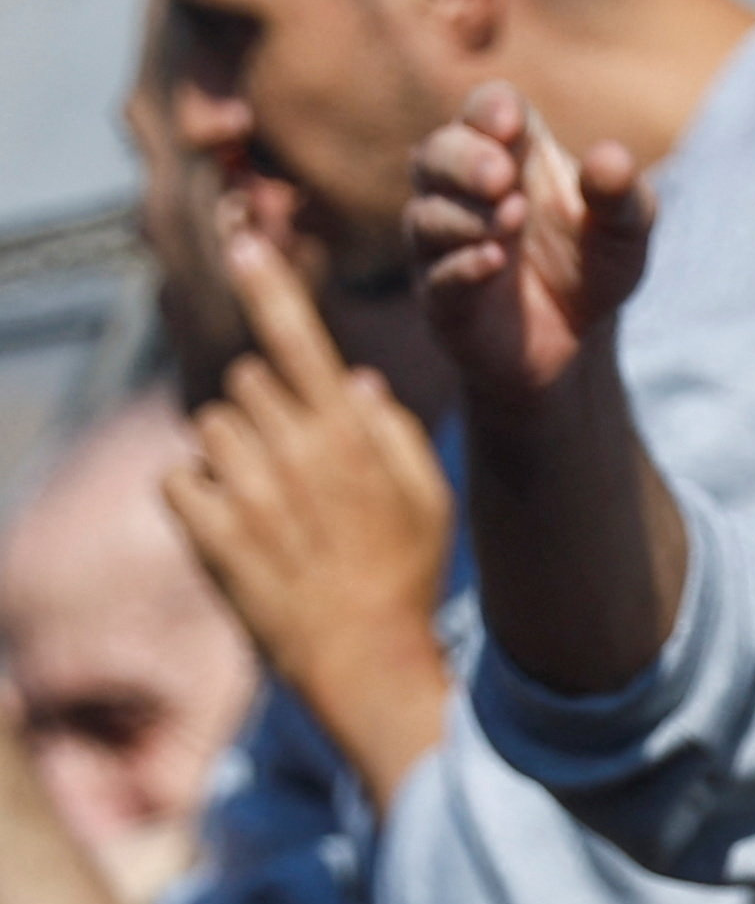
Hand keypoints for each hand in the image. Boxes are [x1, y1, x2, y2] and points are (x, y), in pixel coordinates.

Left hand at [164, 210, 456, 807]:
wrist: (362, 661)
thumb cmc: (404, 579)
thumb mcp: (429, 502)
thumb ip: (393, 434)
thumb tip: (355, 383)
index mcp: (351, 437)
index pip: (301, 341)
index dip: (270, 287)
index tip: (245, 243)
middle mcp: (295, 453)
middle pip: (246, 383)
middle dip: (264, 412)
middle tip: (295, 470)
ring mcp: (248, 491)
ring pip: (209, 427)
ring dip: (231, 456)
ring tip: (269, 506)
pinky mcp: (207, 529)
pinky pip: (177, 478)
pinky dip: (197, 497)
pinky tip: (234, 530)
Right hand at [406, 82, 653, 411]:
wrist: (578, 340)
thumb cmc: (594, 261)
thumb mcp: (626, 227)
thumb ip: (620, 193)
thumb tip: (610, 159)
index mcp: (512, 153)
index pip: (486, 110)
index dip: (490, 109)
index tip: (509, 121)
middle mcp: (465, 191)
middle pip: (437, 155)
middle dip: (464, 161)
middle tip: (501, 176)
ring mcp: (446, 244)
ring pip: (427, 216)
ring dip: (467, 216)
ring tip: (513, 218)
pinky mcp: (443, 298)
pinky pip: (438, 278)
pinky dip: (464, 267)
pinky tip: (494, 261)